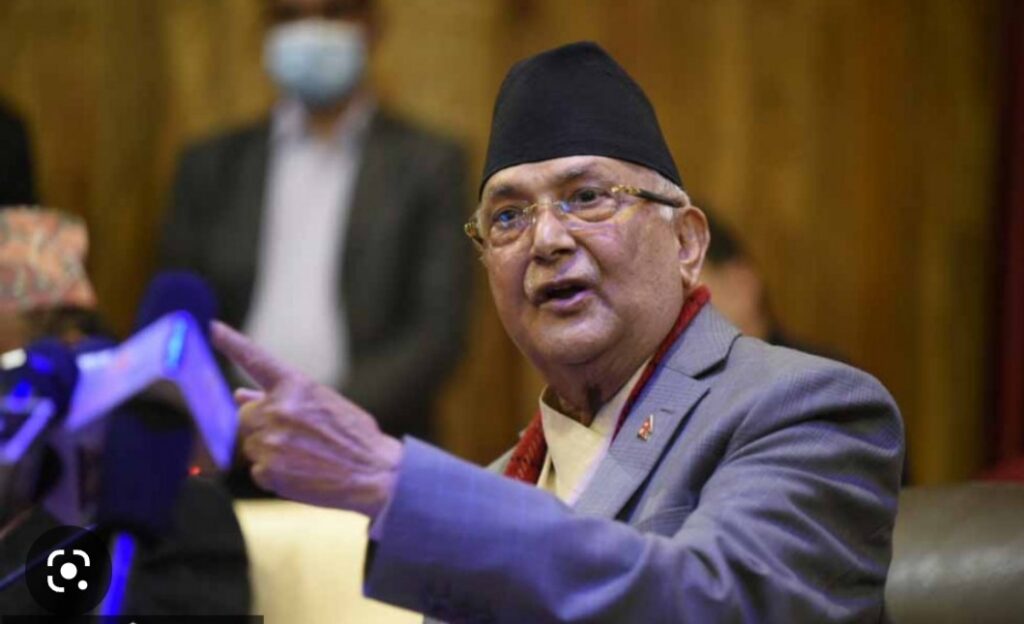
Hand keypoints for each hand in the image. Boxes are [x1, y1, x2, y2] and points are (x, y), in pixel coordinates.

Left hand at [211, 321, 402, 518]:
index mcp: (297, 385)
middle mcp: (280, 408)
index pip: (256, 359)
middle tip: (294, 436)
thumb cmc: (352, 436)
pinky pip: (257, 470)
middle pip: (244, 415)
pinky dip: (274, 474)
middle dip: (260, 424)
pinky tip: (301, 471)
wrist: (374, 472)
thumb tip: (238, 395)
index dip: (232, 342)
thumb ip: (281, 398)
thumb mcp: (323, 405)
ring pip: (250, 445)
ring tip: (304, 455)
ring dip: (269, 451)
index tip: (213, 328)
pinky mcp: (268, 470)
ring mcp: (271, 440)